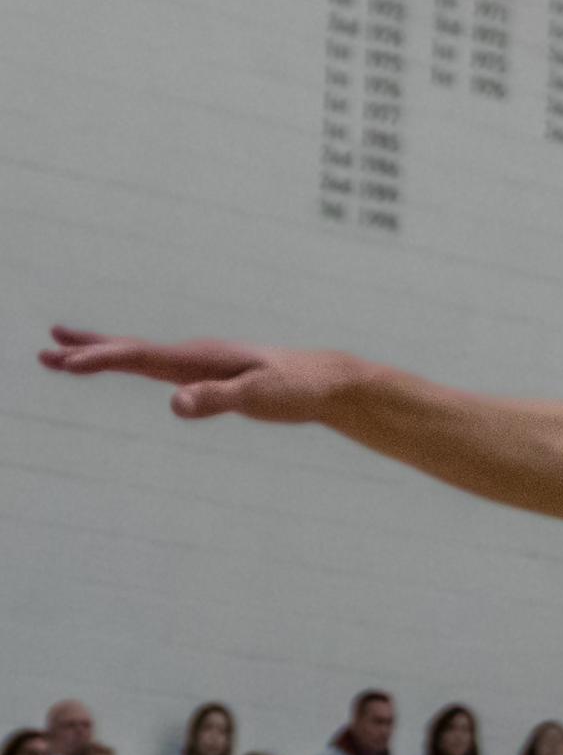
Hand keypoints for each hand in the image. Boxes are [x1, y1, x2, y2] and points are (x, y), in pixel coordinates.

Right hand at [40, 327, 349, 421]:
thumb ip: (217, 400)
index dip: (101, 359)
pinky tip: (124, 365)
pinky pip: (160, 368)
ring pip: (141, 357)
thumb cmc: (295, 389)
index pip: (141, 357)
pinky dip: (131, 364)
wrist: (325, 381)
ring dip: (102, 354)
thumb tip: (174, 403)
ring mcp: (200, 364)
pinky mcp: (208, 376)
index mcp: (202, 358)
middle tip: (45, 350)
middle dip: (88, 351)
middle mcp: (196, 356)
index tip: (64, 361)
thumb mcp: (258, 397)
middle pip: (132, 351)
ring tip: (65, 354)